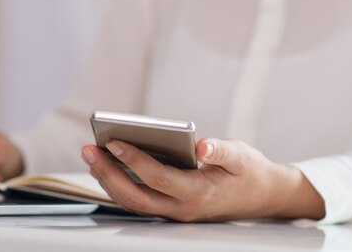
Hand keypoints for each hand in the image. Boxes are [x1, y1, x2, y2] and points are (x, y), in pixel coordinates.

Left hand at [81, 138, 324, 221]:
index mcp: (198, 193)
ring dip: (109, 179)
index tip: (114, 141)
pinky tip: (107, 165)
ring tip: (91, 155)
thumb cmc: (249, 172)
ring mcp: (174, 211)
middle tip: (89, 149)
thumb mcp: (242, 156)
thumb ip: (222, 150)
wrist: (262, 196)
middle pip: (135, 196)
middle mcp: (182, 207)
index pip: (158, 178)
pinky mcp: (170, 207)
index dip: (135, 160)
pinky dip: (119, 183)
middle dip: (108, 173)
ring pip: (133, 201)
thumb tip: (202, 145)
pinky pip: (138, 199)